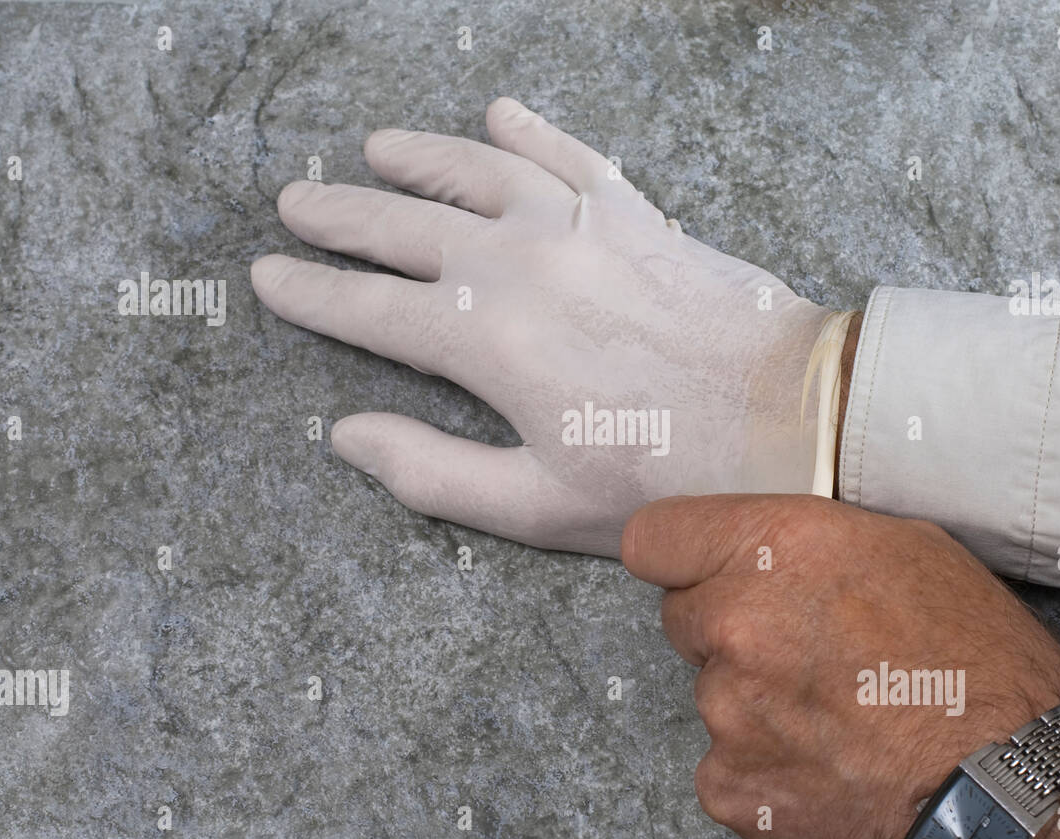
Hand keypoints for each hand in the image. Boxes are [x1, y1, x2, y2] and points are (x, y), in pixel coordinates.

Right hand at [252, 98, 832, 556]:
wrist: (792, 417)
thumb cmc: (669, 475)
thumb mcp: (540, 504)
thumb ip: (432, 470)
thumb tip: (345, 436)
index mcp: (486, 341)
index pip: (370, 311)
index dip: (311, 295)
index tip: (267, 277)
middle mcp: (519, 264)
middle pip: (404, 227)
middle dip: (341, 216)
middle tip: (295, 203)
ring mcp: (578, 225)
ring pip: (475, 172)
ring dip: (417, 159)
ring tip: (373, 150)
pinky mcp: (634, 212)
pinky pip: (566, 153)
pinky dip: (528, 131)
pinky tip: (498, 114)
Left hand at [621, 493, 1059, 838]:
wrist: (1015, 788)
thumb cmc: (983, 666)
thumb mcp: (912, 551)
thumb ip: (814, 543)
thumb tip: (773, 554)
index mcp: (774, 549)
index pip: (655, 538)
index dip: (680, 555)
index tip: (699, 570)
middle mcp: (736, 623)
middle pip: (685, 618)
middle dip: (731, 629)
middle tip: (805, 651)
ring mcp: (726, 710)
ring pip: (712, 693)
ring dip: (756, 701)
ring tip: (839, 714)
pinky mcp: (731, 785)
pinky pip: (726, 763)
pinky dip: (766, 765)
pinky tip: (829, 762)